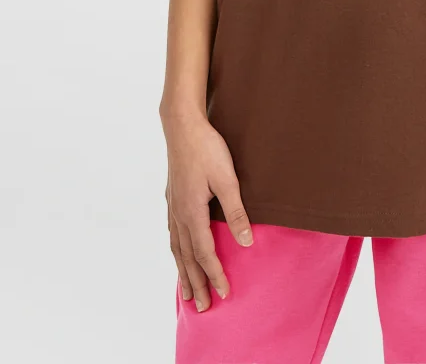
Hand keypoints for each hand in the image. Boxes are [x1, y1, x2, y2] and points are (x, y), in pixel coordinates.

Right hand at [161, 109, 254, 311]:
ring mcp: (173, 206)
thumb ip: (236, 211)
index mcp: (192, 213)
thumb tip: (246, 242)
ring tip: (186, 291)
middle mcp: (179, 214)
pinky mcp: (172, 197)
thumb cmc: (207, 149)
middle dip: (196, 283)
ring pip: (177, 248)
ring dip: (183, 271)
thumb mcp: (227, 179)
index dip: (215, 275)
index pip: (204, 253)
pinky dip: (176, 252)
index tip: (224, 293)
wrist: (182, 125)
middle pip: (187, 258)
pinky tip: (178, 253)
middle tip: (201, 308)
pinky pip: (173, 234)